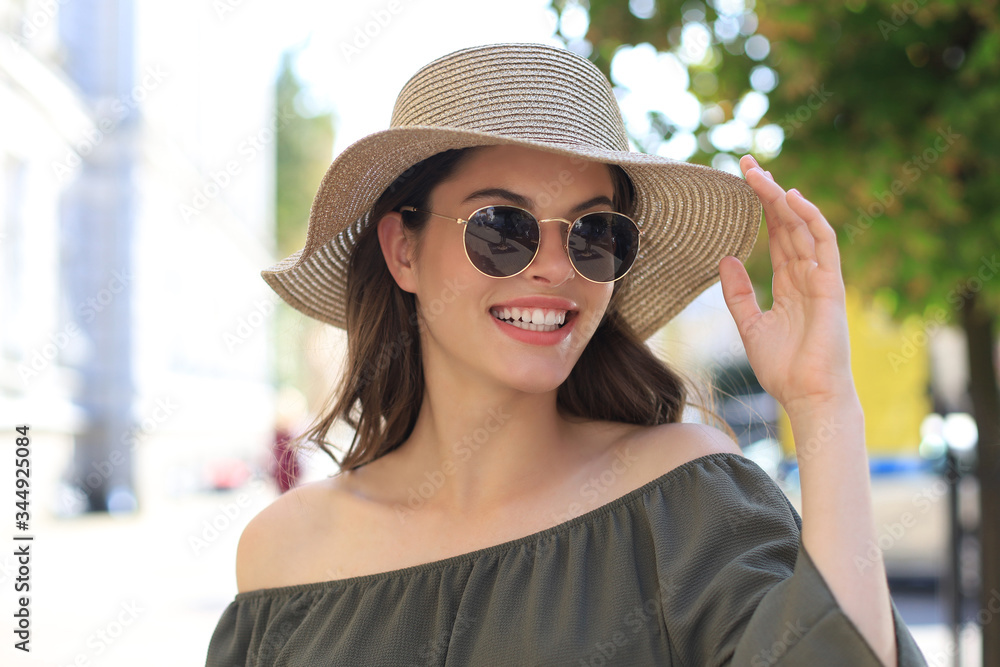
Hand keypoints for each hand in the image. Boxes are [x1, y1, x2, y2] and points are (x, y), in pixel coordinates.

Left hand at [719, 155, 857, 414]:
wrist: (807, 397)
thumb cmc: (783, 368)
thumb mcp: (750, 326)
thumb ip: (738, 293)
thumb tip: (726, 258)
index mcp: (790, 284)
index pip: (776, 235)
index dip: (760, 208)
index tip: (741, 182)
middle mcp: (807, 275)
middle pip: (787, 224)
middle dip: (767, 192)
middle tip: (746, 163)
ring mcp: (821, 279)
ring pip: (804, 227)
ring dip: (783, 199)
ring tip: (760, 175)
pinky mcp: (832, 286)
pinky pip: (825, 244)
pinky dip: (810, 219)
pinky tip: (791, 199)